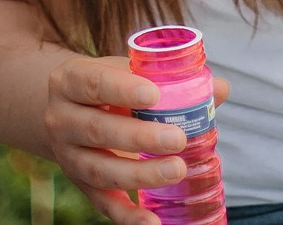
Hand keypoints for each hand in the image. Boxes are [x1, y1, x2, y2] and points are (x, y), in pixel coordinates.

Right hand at [39, 52, 234, 224]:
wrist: (70, 110)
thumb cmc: (109, 86)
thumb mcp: (128, 72)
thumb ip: (169, 78)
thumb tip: (221, 88)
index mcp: (70, 81)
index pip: (94, 83)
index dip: (122, 90)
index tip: (154, 96)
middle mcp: (61, 119)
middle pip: (96, 130)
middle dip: (139, 137)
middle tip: (177, 139)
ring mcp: (68, 156)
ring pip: (99, 170)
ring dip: (139, 174)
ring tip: (177, 170)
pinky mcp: (81, 185)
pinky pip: (103, 204)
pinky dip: (127, 217)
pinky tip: (152, 223)